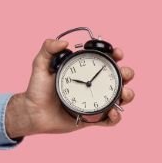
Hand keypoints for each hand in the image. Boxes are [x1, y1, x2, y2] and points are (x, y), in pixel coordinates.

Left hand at [4, 39, 135, 137]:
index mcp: (85, 72)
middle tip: (123, 74)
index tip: (117, 53)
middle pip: (119, 78)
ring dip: (128, 95)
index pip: (106, 61)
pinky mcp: (94, 119)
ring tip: (124, 94)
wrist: (34, 113)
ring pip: (120, 99)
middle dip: (127, 74)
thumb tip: (64, 42)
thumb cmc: (37, 90)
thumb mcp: (40, 65)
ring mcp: (96, 103)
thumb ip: (48, 49)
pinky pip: (110, 120)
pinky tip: (112, 113)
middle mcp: (94, 86)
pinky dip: (116, 117)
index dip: (115, 56)